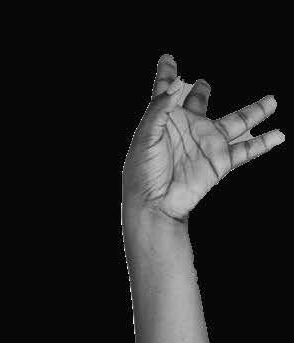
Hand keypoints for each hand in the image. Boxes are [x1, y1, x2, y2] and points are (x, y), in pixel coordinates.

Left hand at [122, 55, 282, 221]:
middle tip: (204, 82)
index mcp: (166, 122)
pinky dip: (263, 142)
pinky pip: (247, 149)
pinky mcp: (220, 161)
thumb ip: (159, 109)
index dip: (167, 75)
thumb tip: (176, 86)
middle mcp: (188, 129)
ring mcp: (207, 144)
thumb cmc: (143, 175)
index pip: (166, 93)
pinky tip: (278, 134)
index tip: (167, 59)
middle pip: (199, 102)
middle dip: (202, 92)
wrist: (155, 205)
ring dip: (255, 111)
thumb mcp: (145, 139)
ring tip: (272, 100)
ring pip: (237, 121)